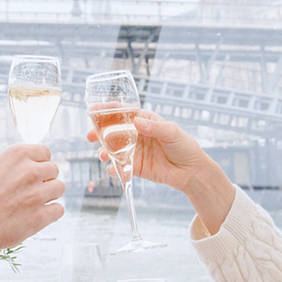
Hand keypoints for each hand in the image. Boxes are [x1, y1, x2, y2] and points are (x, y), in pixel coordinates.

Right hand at [0, 144, 64, 252]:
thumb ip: (13, 166)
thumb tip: (29, 167)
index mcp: (16, 155)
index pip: (45, 152)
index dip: (40, 163)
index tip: (35, 171)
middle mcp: (29, 171)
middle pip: (54, 170)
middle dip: (45, 179)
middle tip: (32, 190)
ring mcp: (37, 194)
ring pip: (60, 188)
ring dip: (49, 195)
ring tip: (34, 203)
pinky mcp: (41, 216)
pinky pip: (59, 210)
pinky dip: (51, 213)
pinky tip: (38, 216)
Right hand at [85, 111, 237, 233]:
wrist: (192, 172)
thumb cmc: (185, 147)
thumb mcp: (172, 132)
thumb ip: (154, 127)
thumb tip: (137, 122)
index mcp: (145, 121)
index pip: (123, 112)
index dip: (107, 110)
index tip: (92, 110)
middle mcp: (137, 134)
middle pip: (113, 130)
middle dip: (99, 132)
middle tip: (89, 136)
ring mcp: (135, 151)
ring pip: (114, 149)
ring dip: (104, 151)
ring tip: (102, 155)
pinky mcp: (136, 167)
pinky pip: (120, 167)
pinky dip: (113, 168)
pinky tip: (111, 169)